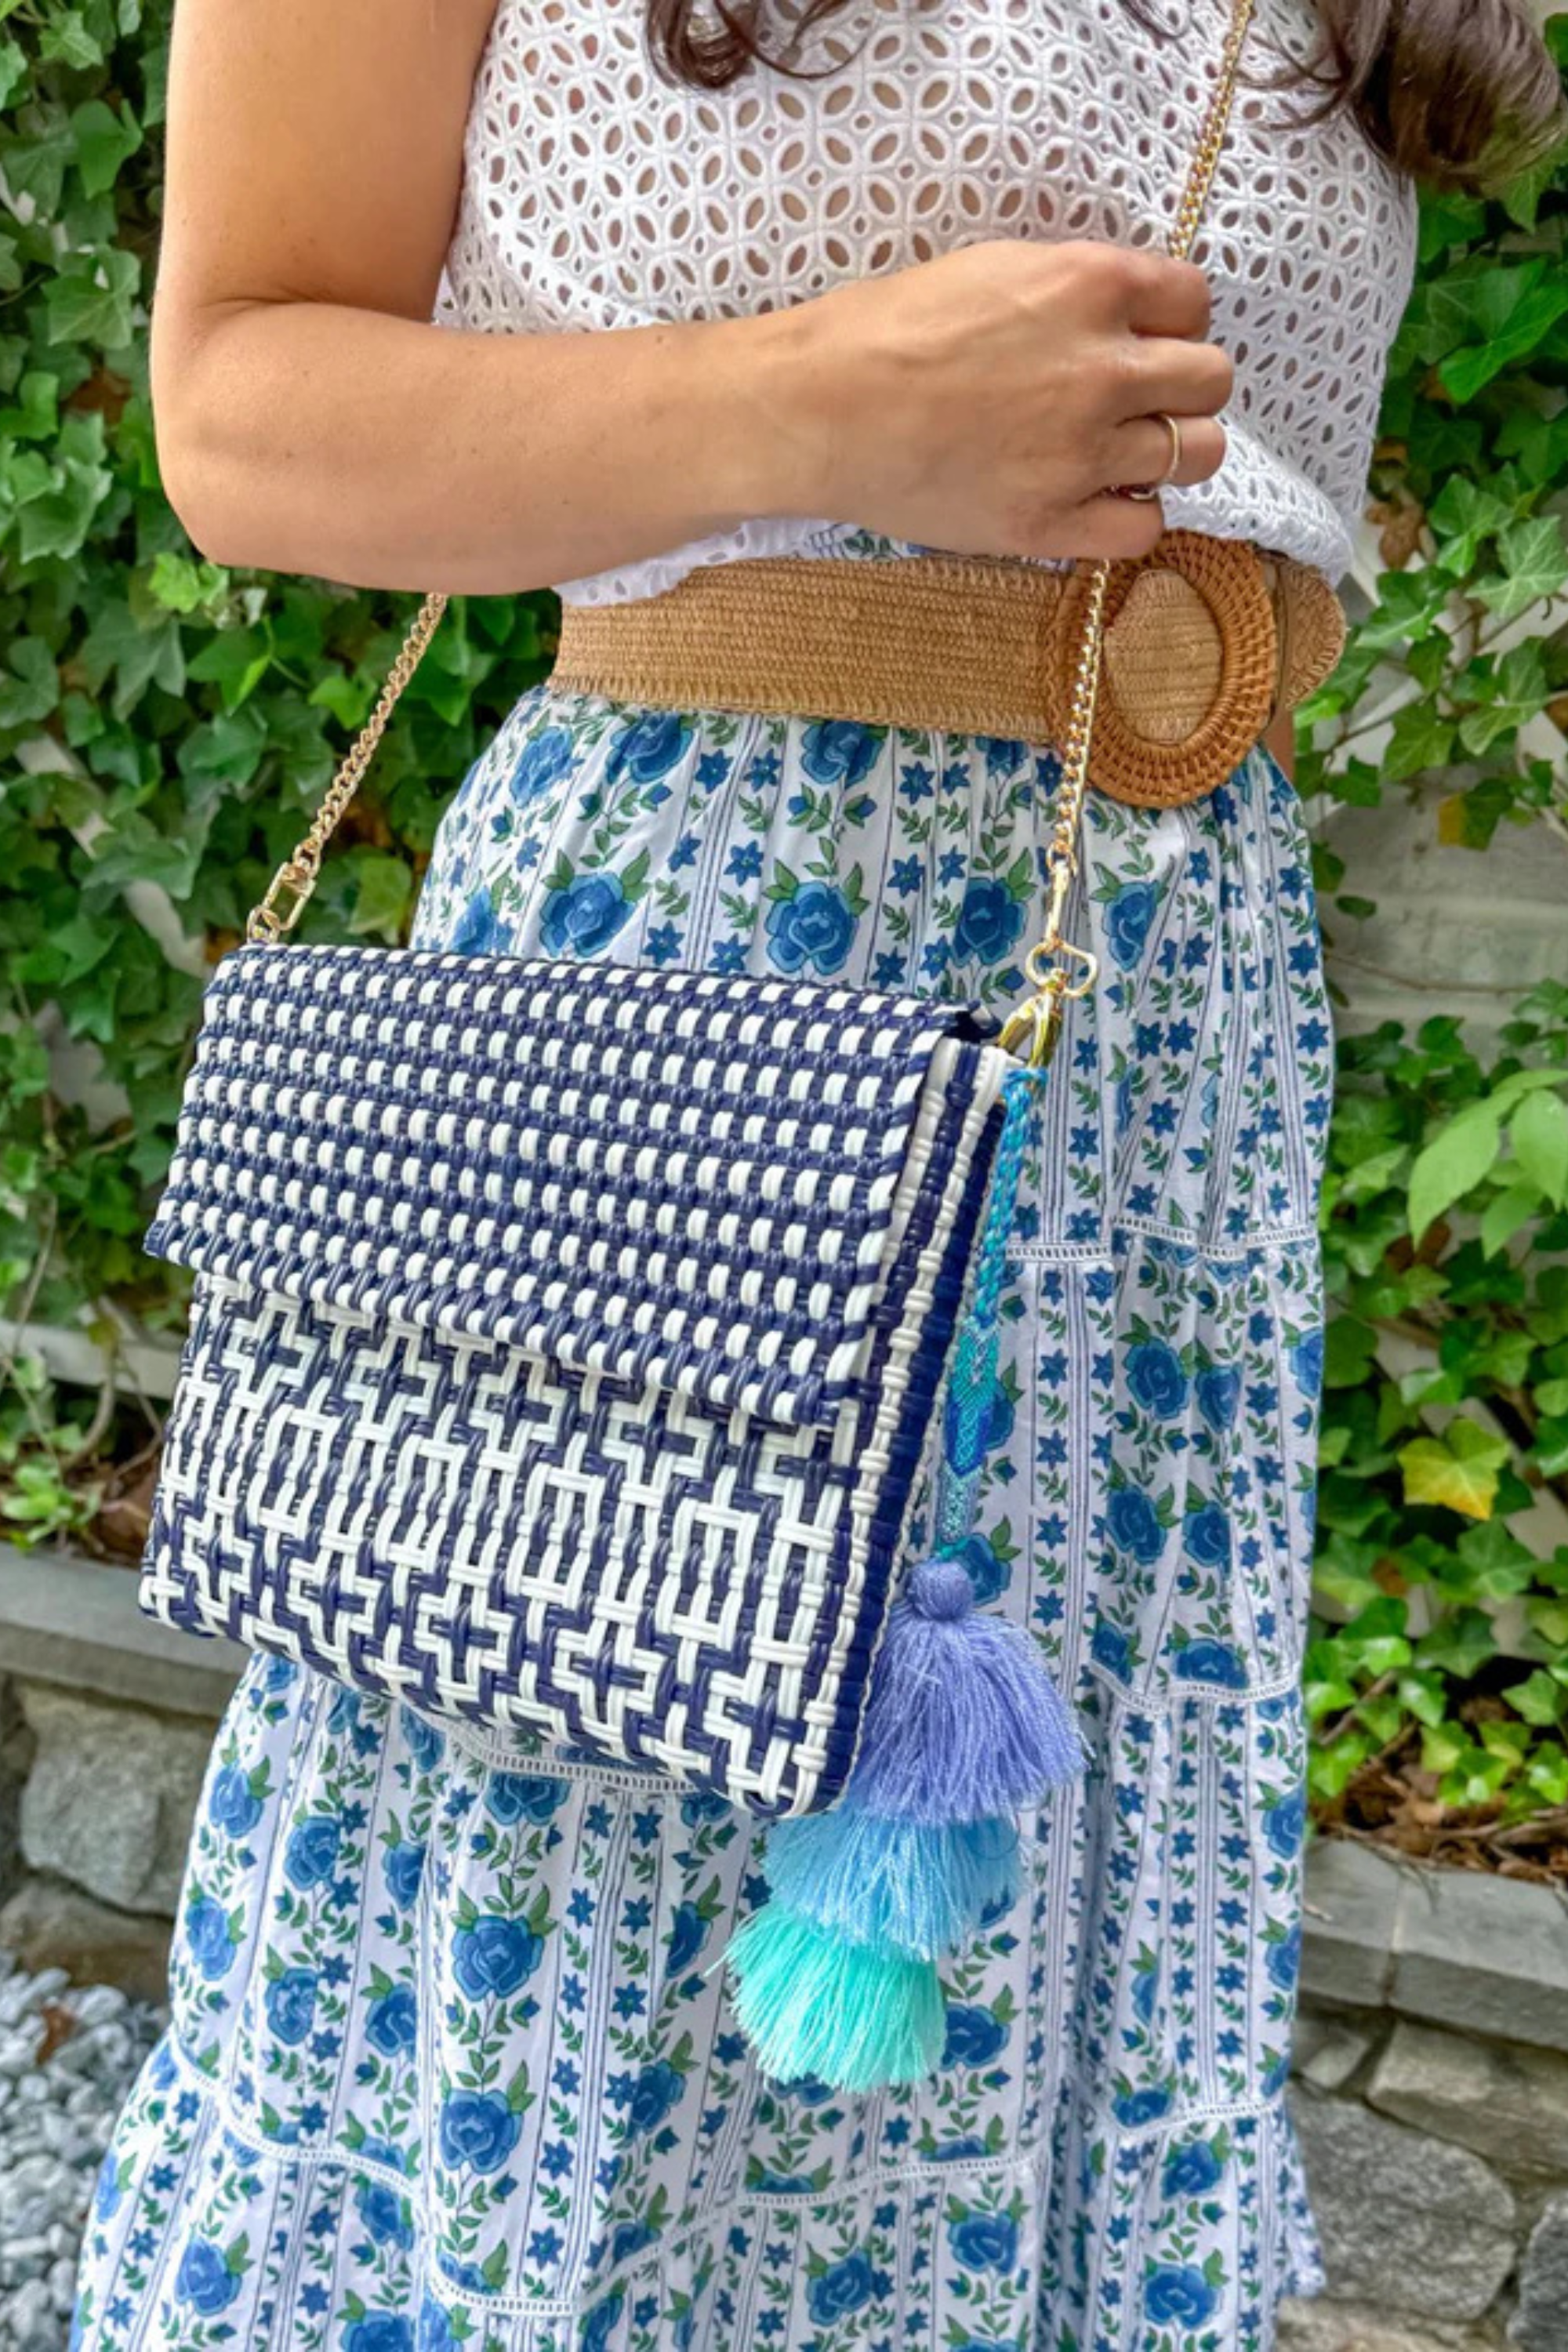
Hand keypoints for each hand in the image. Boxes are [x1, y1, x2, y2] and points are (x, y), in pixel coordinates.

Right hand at [752, 239, 1232, 561]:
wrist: (821, 408)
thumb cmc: (887, 329)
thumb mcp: (994, 267)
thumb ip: (1071, 289)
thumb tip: (1119, 317)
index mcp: (1089, 286)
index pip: (1194, 300)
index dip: (1172, 320)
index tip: (1142, 337)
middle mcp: (1103, 370)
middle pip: (1213, 379)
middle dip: (1185, 386)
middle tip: (1140, 398)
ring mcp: (1083, 453)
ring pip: (1199, 454)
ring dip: (1170, 451)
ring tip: (1121, 453)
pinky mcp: (1051, 521)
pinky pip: (1145, 529)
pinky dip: (1133, 516)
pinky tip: (1097, 501)